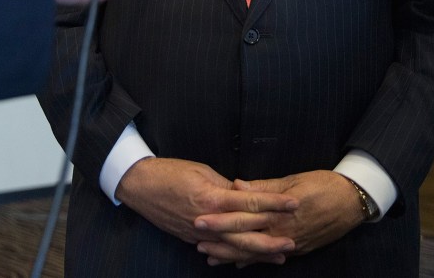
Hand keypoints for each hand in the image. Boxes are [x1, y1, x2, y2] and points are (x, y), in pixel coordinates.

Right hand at [115, 157, 297, 263]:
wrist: (139, 185)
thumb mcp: (203, 172)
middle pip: (246, 233)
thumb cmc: (171, 172)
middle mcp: (208, 220)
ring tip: (278, 256)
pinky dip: (234, 256)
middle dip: (271, 239)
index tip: (294, 204)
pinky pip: (217, 250)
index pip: (251, 203)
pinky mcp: (191, 238)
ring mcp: (199, 233)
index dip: (274, 204)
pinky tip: (247, 260)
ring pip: (234, 247)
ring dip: (257, 253)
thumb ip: (227, 187)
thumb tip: (247, 194)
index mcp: (213, 198)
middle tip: (293, 242)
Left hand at [194, 170, 361, 266]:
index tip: (199, 220)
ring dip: (232, 255)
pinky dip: (253, 260)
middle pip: (245, 240)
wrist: (353, 201)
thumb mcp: (293, 180)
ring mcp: (290, 244)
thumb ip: (264, 187)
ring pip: (255, 253)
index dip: (219, 221)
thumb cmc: (324, 185)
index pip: (242, 218)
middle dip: (220, 242)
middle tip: (197, 242)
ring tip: (211, 257)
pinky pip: (271, 257)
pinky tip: (238, 262)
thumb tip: (238, 185)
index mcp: (277, 213)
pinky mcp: (299, 249)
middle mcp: (281, 233)